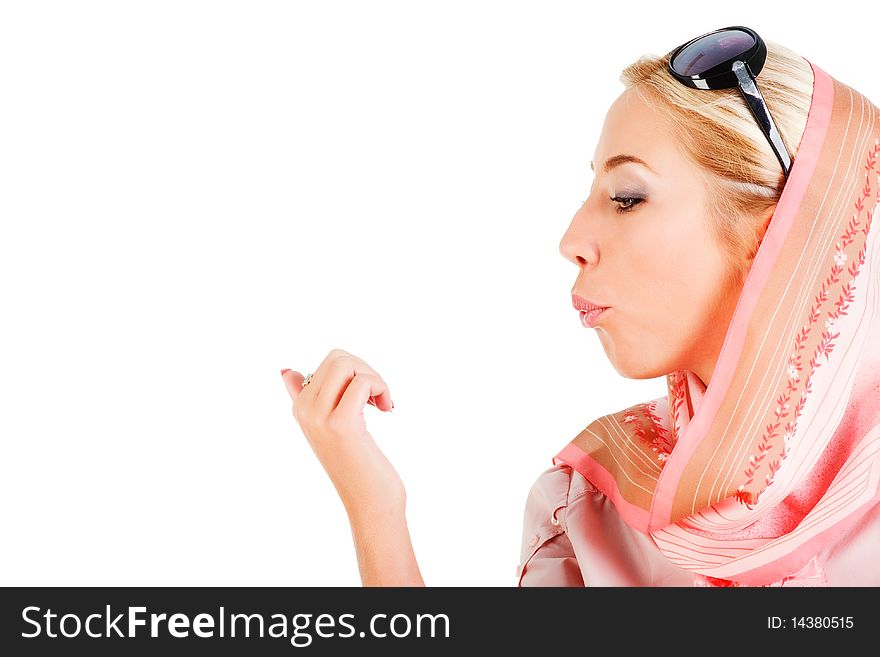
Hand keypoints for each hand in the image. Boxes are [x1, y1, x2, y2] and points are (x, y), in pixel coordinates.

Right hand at [281, 348, 404, 518]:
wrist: (369, 503)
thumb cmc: (357, 466)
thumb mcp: (330, 429)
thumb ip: (307, 399)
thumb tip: (286, 371)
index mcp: (300, 407)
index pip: (329, 362)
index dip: (356, 372)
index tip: (368, 396)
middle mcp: (304, 410)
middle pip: (338, 357)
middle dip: (366, 370)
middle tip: (378, 398)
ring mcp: (319, 417)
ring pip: (347, 364)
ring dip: (374, 378)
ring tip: (382, 403)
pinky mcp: (341, 424)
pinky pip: (362, 382)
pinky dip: (381, 388)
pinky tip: (387, 408)